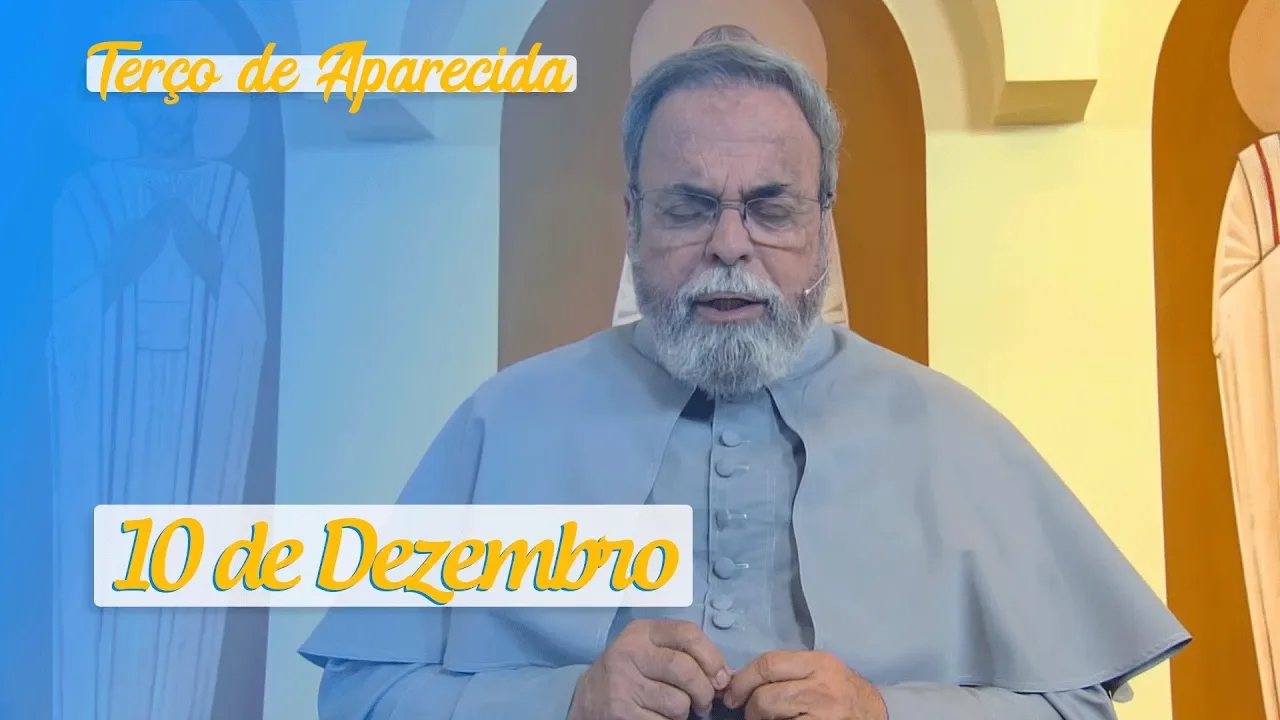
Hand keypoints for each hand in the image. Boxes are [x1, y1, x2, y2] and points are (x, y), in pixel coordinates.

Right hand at [569, 619, 730, 719]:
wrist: (588, 699)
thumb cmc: (630, 672)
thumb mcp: (649, 650)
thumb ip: (683, 653)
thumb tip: (725, 676)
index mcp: (641, 632)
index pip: (688, 634)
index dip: (713, 657)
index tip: (722, 677)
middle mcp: (629, 654)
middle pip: (686, 670)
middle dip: (704, 691)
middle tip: (704, 702)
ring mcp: (623, 686)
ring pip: (679, 703)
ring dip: (685, 712)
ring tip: (674, 709)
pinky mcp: (622, 714)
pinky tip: (658, 718)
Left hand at [722, 651, 885, 719]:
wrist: (878, 715)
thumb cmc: (845, 693)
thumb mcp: (823, 672)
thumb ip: (790, 671)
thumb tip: (744, 678)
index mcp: (819, 663)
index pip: (768, 663)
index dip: (742, 679)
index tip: (732, 692)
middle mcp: (820, 685)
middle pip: (764, 693)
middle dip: (748, 705)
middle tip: (748, 712)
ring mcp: (821, 711)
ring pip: (769, 712)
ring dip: (757, 718)